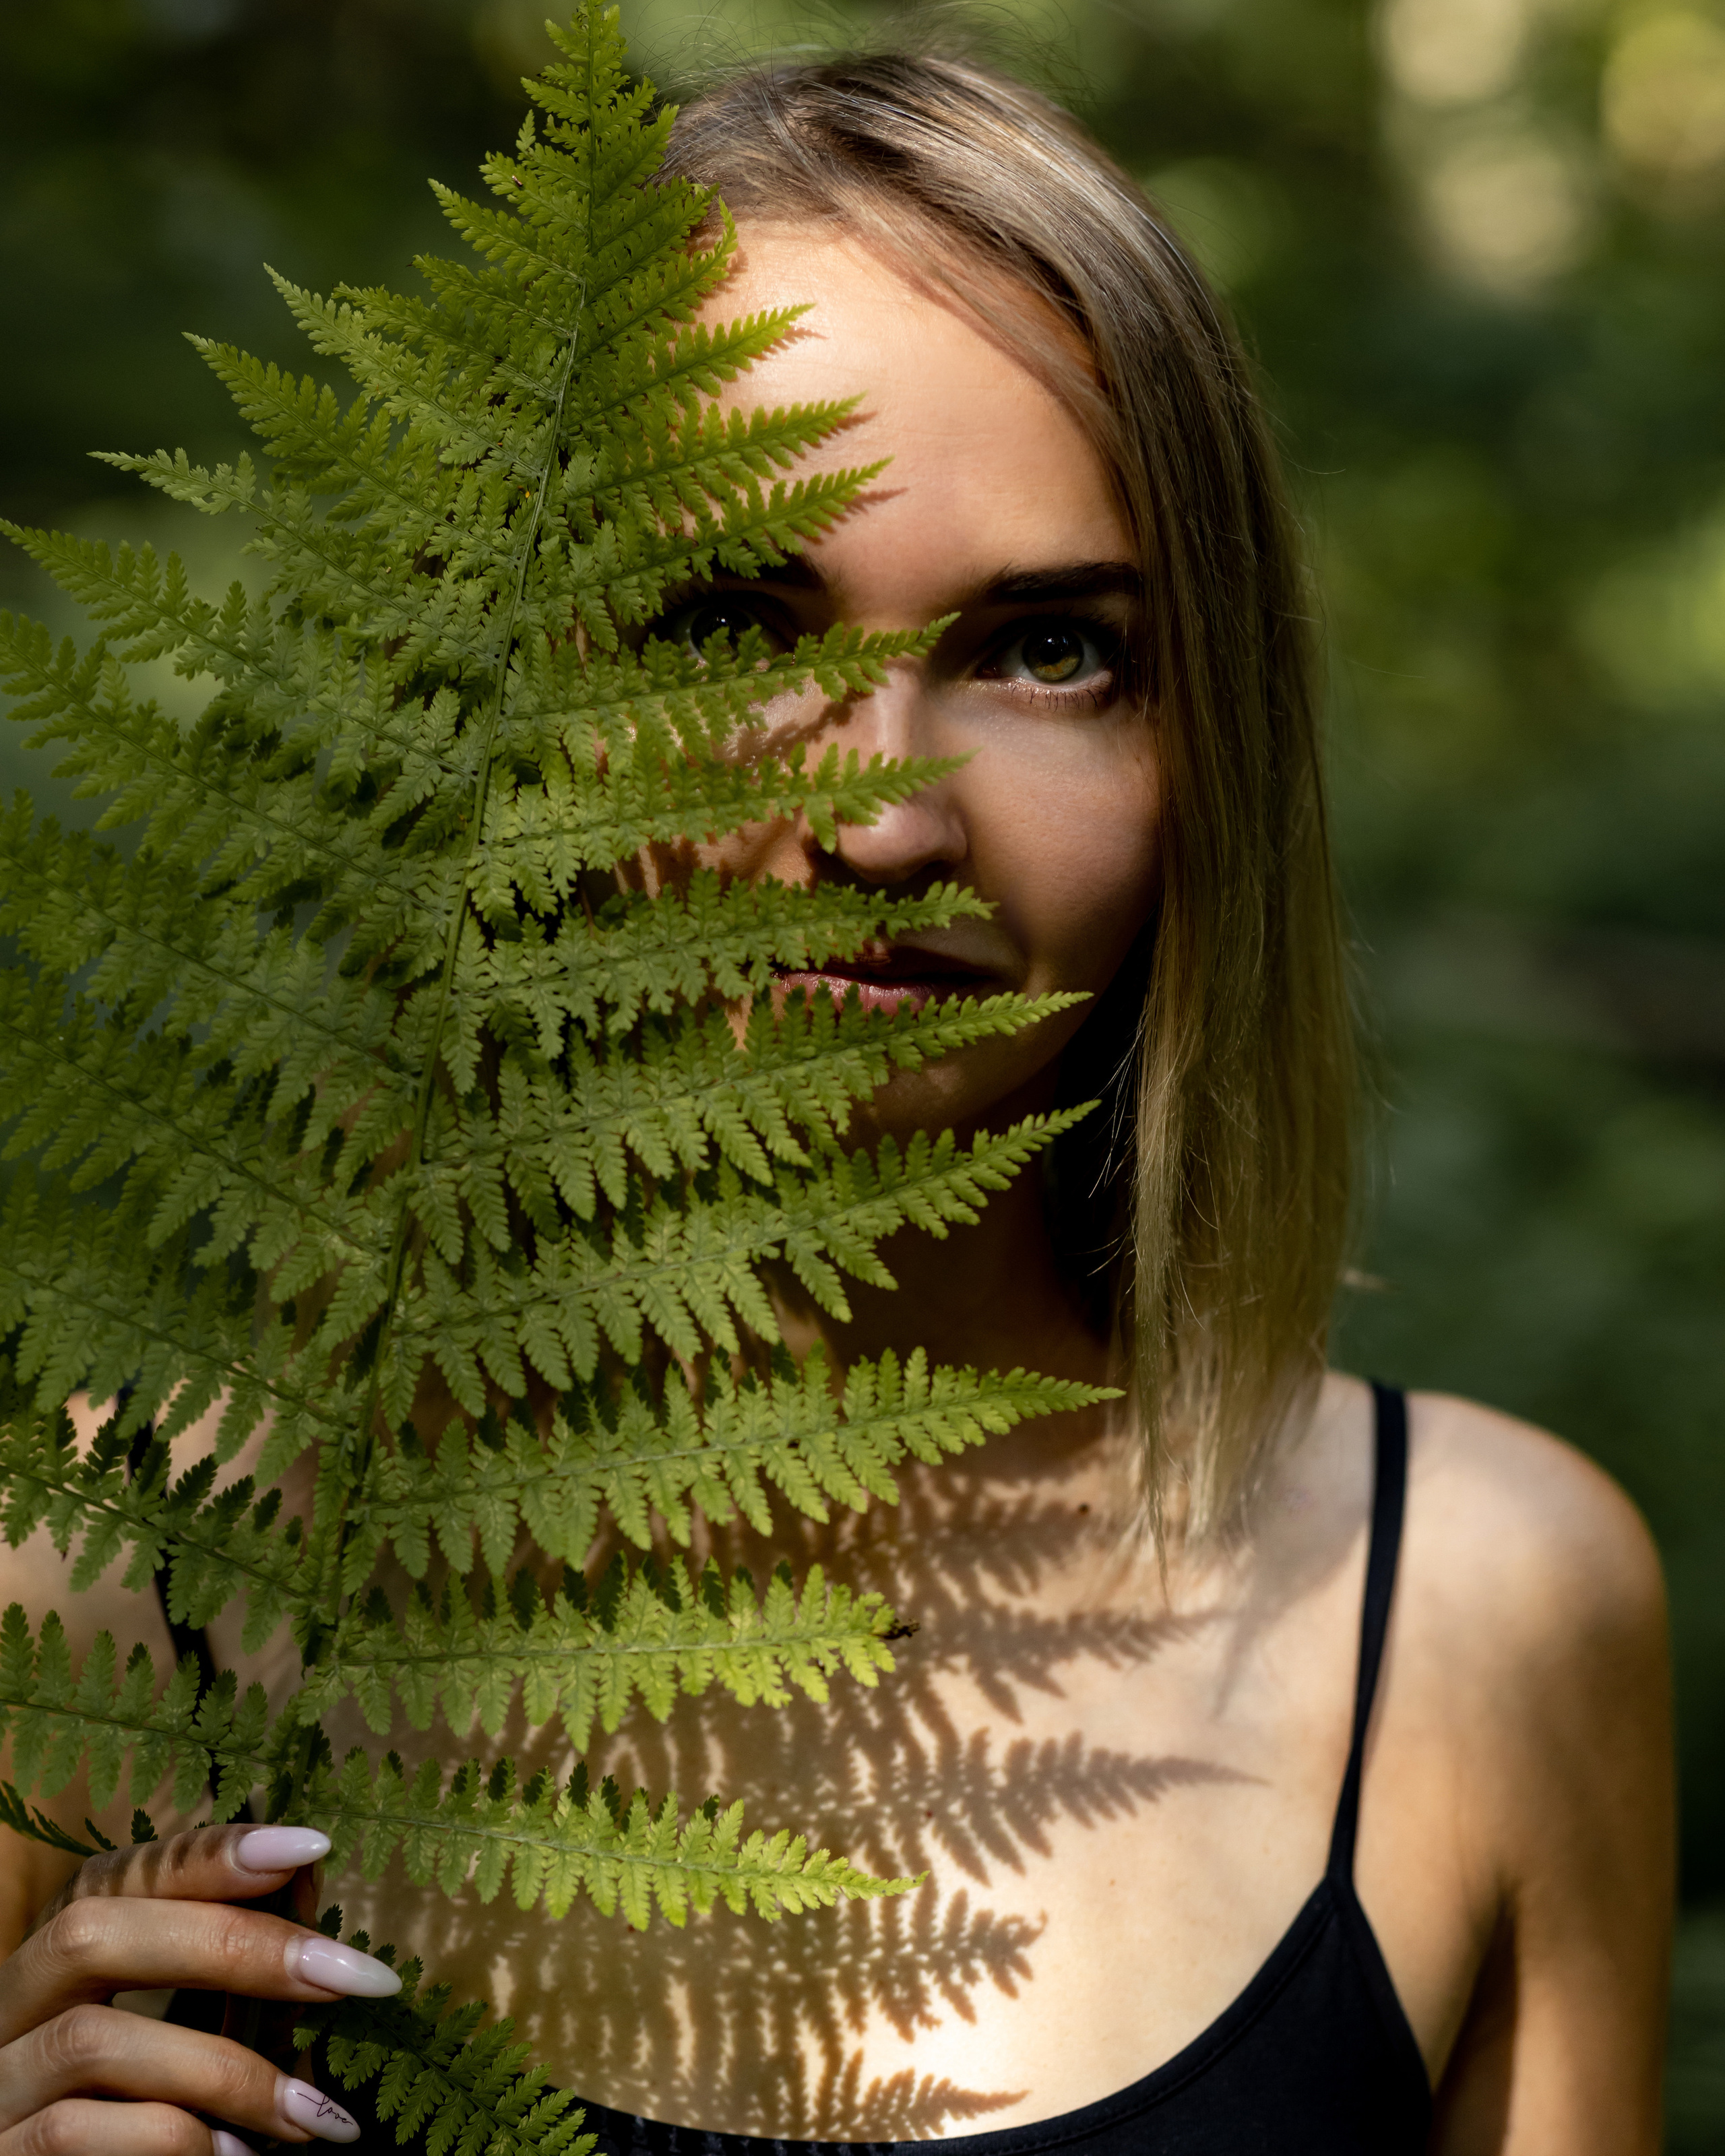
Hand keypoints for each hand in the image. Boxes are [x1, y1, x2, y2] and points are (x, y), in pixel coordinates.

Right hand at [0, 1824, 400, 2155]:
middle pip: (91, 1936)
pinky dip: (171, 2141)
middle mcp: (5, 2012)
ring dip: (223, 2072)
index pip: (114, 1877)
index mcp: (51, 1969)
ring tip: (309, 2114)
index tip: (310, 1846)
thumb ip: (218, 1977)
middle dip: (233, 1946)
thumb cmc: (134, 2124)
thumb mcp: (171, 2040)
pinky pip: (72, 2135)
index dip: (207, 1854)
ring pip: (91, 2042)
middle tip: (352, 1977)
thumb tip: (313, 1899)